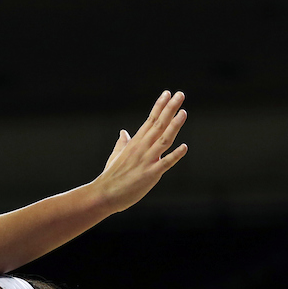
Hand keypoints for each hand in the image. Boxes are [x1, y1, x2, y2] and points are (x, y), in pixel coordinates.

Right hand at [92, 90, 188, 212]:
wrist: (103, 194)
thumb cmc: (110, 177)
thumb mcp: (115, 156)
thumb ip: (122, 143)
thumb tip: (123, 132)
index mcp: (134, 143)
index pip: (150, 120)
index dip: (159, 106)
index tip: (167, 93)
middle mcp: (141, 148)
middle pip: (158, 125)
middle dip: (170, 109)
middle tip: (180, 95)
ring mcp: (146, 161)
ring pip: (163, 140)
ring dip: (174, 126)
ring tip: (183, 112)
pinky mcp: (150, 174)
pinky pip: (165, 163)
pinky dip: (175, 155)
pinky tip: (185, 147)